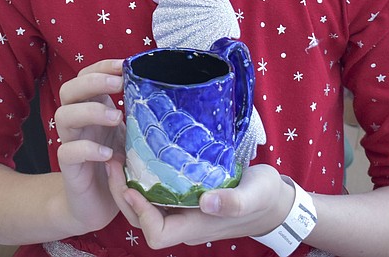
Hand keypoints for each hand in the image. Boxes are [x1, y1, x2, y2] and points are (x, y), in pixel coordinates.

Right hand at [54, 59, 126, 233]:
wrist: (97, 203)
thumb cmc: (116, 163)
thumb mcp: (128, 134)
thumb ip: (135, 114)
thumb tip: (162, 90)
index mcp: (90, 107)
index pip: (85, 76)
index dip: (101, 67)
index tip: (123, 65)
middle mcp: (77, 121)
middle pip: (68, 90)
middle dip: (93, 82)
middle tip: (118, 84)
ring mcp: (70, 142)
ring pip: (63, 115)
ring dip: (90, 111)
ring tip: (116, 117)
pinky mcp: (69, 167)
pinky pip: (68, 151)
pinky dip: (87, 149)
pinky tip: (108, 154)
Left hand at [105, 161, 292, 250]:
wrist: (275, 200)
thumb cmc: (265, 198)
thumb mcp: (254, 195)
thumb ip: (233, 201)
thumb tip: (206, 202)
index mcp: (196, 226)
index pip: (156, 234)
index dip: (140, 214)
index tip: (132, 186)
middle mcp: (184, 221)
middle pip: (142, 220)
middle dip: (123, 195)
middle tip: (113, 161)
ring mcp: (183, 210)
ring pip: (145, 206)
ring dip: (128, 185)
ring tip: (119, 155)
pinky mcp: (184, 196)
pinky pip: (155, 193)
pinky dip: (142, 177)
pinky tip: (139, 154)